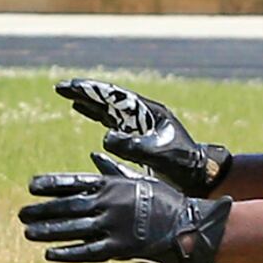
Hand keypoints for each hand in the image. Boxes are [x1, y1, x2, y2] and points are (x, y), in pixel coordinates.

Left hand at [19, 158, 228, 262]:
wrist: (187, 223)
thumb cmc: (161, 198)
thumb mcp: (136, 179)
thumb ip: (111, 171)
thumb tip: (93, 155)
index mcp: (112, 185)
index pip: (74, 182)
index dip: (51, 184)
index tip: (30, 186)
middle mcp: (109, 204)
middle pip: (67, 206)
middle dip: (42, 210)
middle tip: (21, 213)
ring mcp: (113, 226)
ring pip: (73, 229)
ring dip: (48, 231)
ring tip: (27, 232)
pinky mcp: (120, 248)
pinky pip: (88, 251)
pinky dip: (68, 253)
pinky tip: (50, 254)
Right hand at [56, 77, 231, 195]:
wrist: (200, 176)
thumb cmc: (184, 165)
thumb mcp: (160, 154)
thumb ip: (134, 146)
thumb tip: (105, 138)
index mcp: (149, 112)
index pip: (115, 96)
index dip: (92, 90)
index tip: (72, 86)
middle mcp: (143, 115)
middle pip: (110, 99)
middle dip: (86, 93)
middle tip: (62, 87)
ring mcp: (140, 126)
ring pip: (109, 109)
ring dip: (90, 103)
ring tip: (70, 97)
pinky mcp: (138, 138)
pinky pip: (112, 123)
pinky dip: (96, 117)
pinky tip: (84, 115)